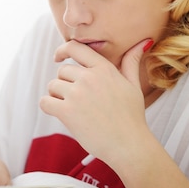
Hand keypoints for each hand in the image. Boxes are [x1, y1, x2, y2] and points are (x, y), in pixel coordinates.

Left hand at [39, 38, 151, 165]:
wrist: (129, 145)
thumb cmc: (132, 117)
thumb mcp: (133, 85)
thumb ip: (131, 62)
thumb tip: (143, 42)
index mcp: (104, 69)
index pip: (75, 48)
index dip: (62, 50)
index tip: (58, 57)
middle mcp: (89, 78)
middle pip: (62, 71)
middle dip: (65, 83)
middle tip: (78, 100)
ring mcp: (77, 94)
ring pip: (52, 86)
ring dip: (57, 96)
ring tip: (72, 109)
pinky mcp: (67, 111)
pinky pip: (45, 102)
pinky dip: (48, 107)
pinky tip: (59, 114)